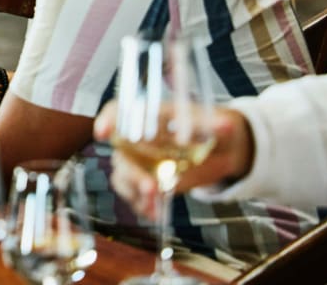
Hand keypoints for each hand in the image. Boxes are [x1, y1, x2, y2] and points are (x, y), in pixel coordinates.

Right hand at [92, 101, 254, 219]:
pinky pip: (134, 195)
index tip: (102, 133)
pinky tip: (155, 214)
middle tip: (151, 188)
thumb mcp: (217, 123)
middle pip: (120, 152)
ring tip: (154, 205)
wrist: (223, 150)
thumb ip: (216, 124)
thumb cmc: (213, 128)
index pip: (119, 111)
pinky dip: (141, 206)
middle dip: (132, 173)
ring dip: (134, 192)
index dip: (107, 120)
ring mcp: (141, 161)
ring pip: (122, 176)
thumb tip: (224, 126)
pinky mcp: (148, 181)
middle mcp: (138, 138)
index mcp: (150, 116)